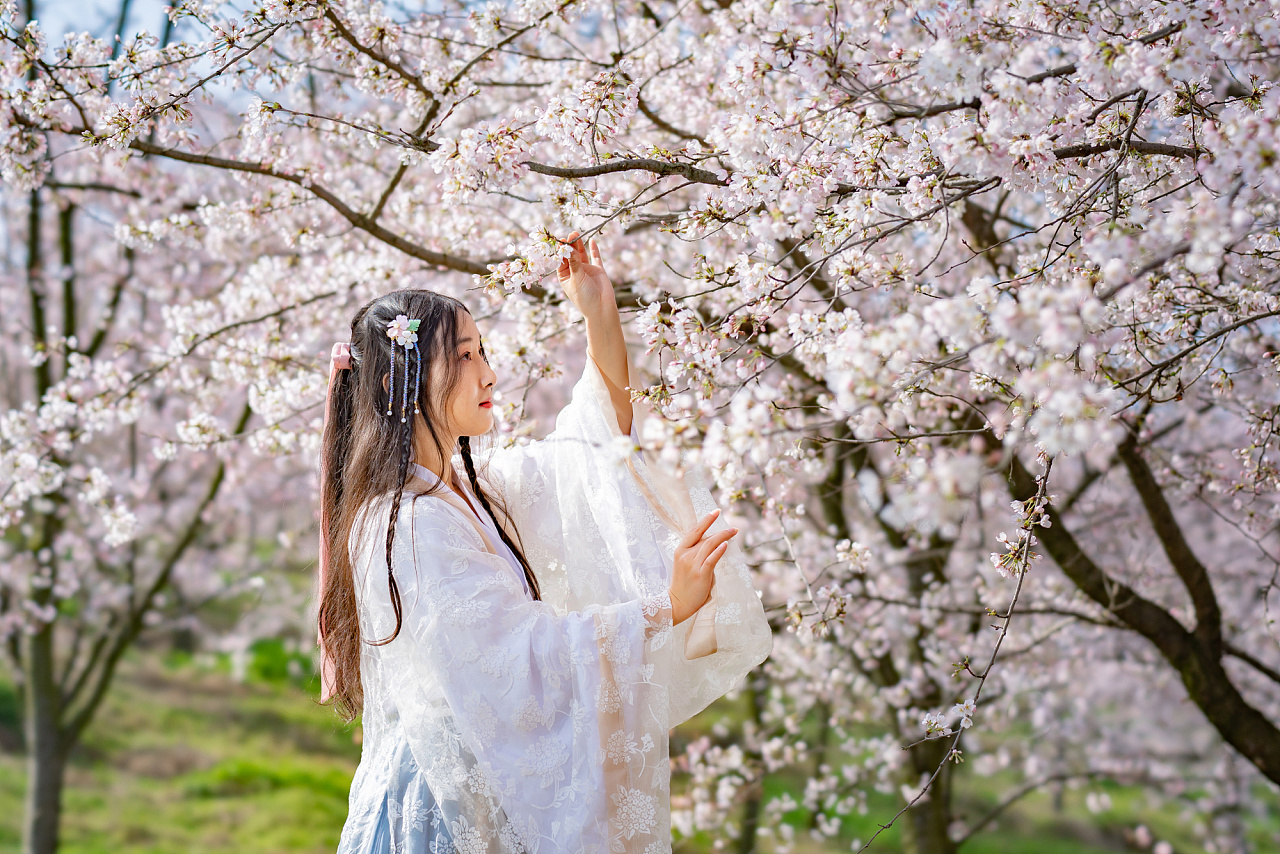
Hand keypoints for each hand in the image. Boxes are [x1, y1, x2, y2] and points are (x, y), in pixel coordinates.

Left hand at [557, 231, 615, 321]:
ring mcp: (586, 270)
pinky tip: (592, 240)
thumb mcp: (577, 279)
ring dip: (579, 245)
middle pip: (571, 255)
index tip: (561, 240)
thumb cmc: (585, 298)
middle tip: (570, 234)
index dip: (561, 250)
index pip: (561, 260)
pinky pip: (596, 257)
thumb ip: (574, 264)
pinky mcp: (598, 270)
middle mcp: (575, 272)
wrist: (601, 308)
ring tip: (576, 233)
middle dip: (570, 245)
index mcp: (565, 276)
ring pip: (582, 254)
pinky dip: (594, 249)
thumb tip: (570, 249)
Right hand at [669, 509, 737, 624]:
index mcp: (680, 550)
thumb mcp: (686, 564)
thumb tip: (714, 543)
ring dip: (723, 537)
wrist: (677, 602)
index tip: (716, 511)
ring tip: (734, 532)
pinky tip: (726, 545)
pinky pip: (711, 559)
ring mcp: (692, 564)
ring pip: (709, 545)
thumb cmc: (684, 584)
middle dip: (721, 530)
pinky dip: (719, 551)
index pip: (694, 531)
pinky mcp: (700, 574)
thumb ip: (696, 553)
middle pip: (705, 537)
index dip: (706, 520)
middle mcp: (685, 555)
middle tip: (734, 528)